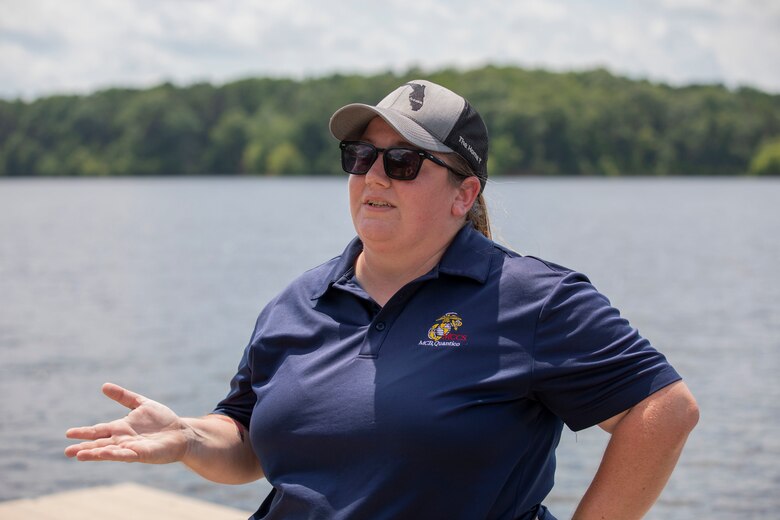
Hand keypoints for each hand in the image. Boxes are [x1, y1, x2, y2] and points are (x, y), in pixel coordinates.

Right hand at [65, 383, 190, 463]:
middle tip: (67, 451)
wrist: (181, 432)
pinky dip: (115, 455)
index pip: (99, 430)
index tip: (68, 433)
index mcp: (121, 428)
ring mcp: (131, 448)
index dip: (84, 432)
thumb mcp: (142, 404)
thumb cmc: (162, 420)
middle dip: (84, 447)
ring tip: (79, 455)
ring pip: (109, 451)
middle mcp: (123, 440)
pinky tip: (104, 454)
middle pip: (100, 444)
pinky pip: (126, 455)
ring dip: (95, 453)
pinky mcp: (142, 453)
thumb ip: (124, 397)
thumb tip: (104, 386)